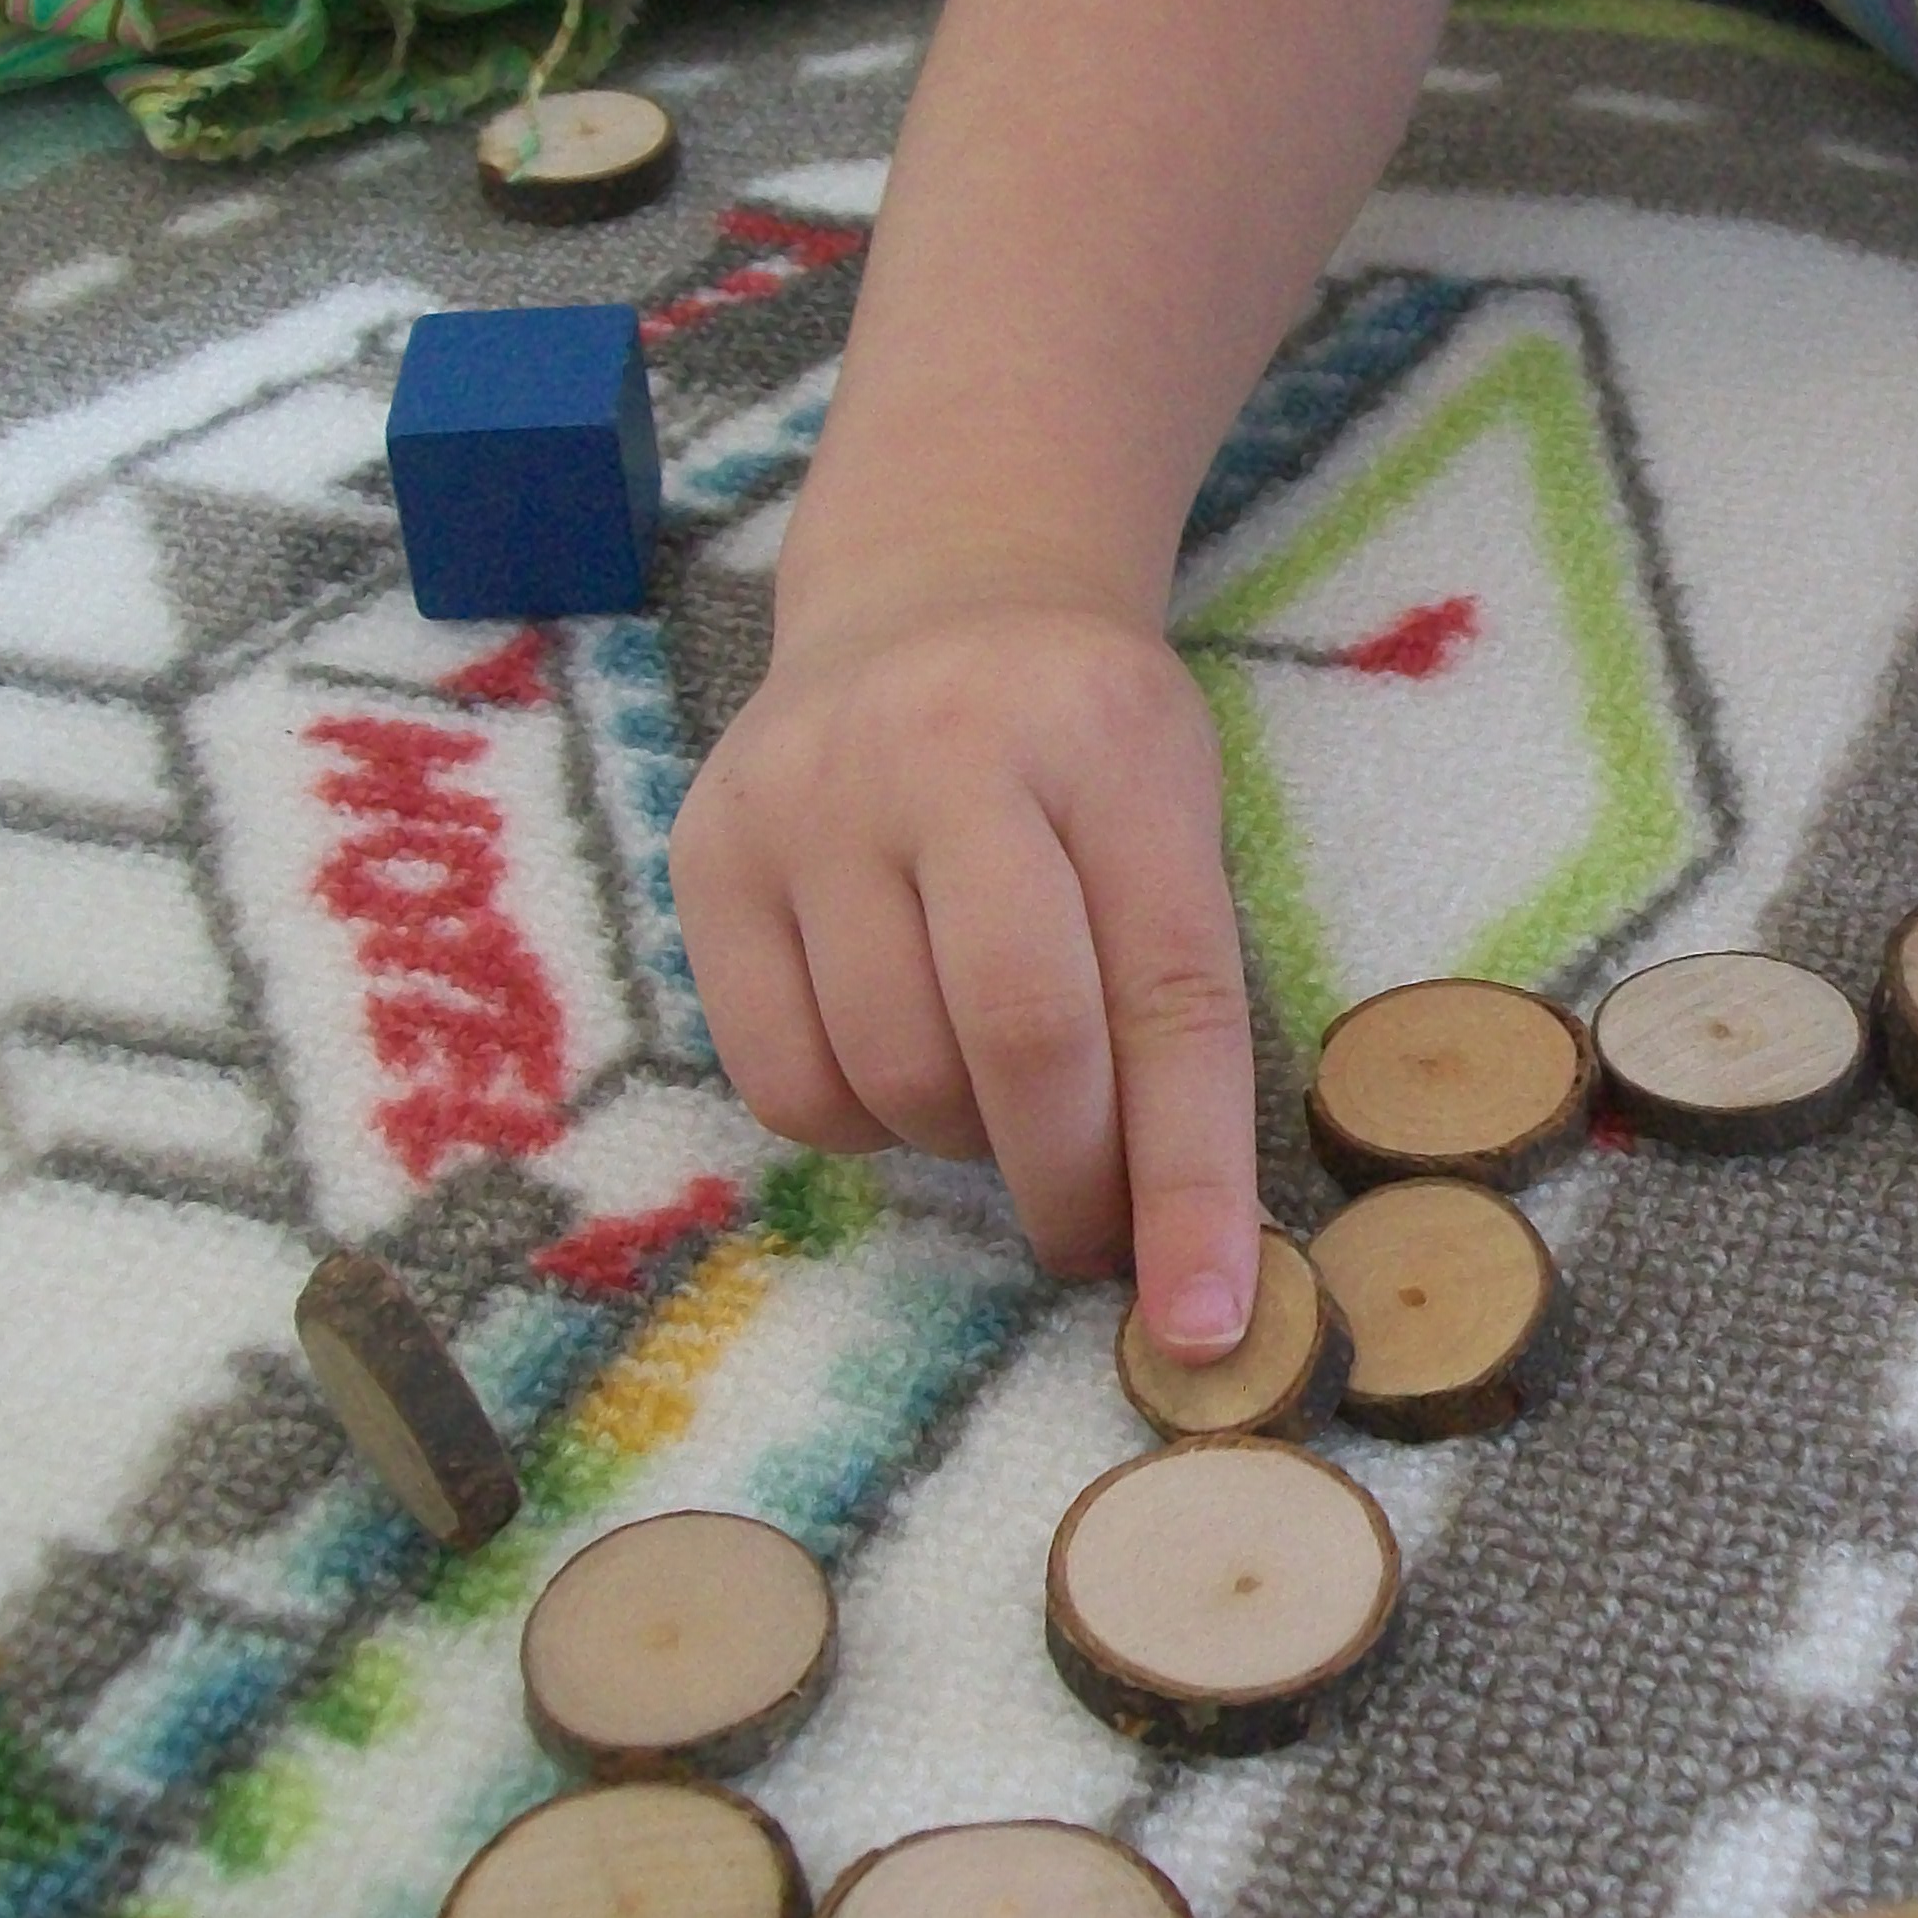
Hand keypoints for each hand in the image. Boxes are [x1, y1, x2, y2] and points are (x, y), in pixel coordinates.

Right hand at [673, 588, 1260, 1358]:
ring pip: (893, 1073)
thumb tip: (1188, 1251)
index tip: (1207, 1323)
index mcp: (1114, 753)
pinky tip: (894, 1058)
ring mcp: (813, 799)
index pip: (1170, 998)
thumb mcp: (1177, 819)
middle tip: (1091, 1237)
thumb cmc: (1089, 748)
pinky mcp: (709, 849)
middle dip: (1069, 1184)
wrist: (938, 595)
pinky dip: (857, 1121)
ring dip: (962, 1144)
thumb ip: (1178, 1001)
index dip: (1191, 1180)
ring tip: (993, 1097)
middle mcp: (953, 757)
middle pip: (1020, 1040)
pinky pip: (781, 1076)